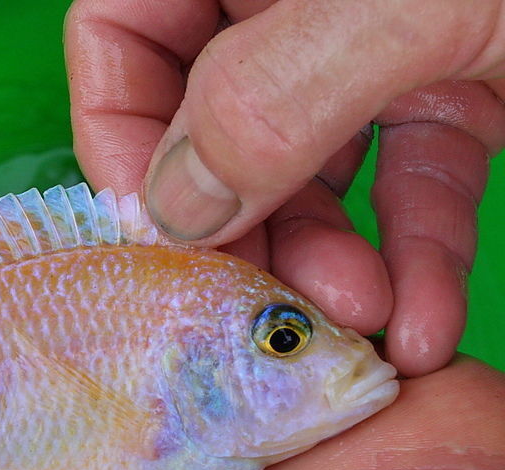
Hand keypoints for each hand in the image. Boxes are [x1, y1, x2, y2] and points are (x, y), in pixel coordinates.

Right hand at [66, 0, 504, 376]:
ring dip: (329, 258)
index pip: (120, 34)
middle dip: (245, 225)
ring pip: (308, 166)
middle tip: (270, 305)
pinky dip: (414, 253)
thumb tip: (172, 207)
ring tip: (360, 327)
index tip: (158, 235)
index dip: (120, 135)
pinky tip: (421, 326)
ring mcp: (376, 40)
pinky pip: (409, 177)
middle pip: (208, 118)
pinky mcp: (458, 84)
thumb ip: (270, 95)